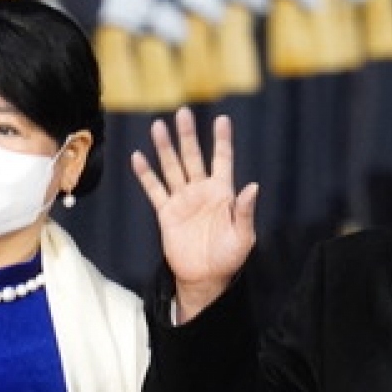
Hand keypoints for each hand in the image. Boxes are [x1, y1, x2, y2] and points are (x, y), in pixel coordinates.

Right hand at [131, 107, 257, 321]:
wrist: (205, 278)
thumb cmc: (229, 258)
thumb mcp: (243, 236)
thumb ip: (245, 211)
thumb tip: (254, 187)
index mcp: (223, 193)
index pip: (222, 160)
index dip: (222, 140)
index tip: (222, 120)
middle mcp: (201, 191)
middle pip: (193, 157)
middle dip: (187, 136)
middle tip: (183, 113)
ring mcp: (183, 200)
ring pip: (172, 168)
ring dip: (165, 148)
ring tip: (158, 126)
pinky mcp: (166, 213)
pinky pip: (154, 190)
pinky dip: (146, 174)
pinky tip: (138, 158)